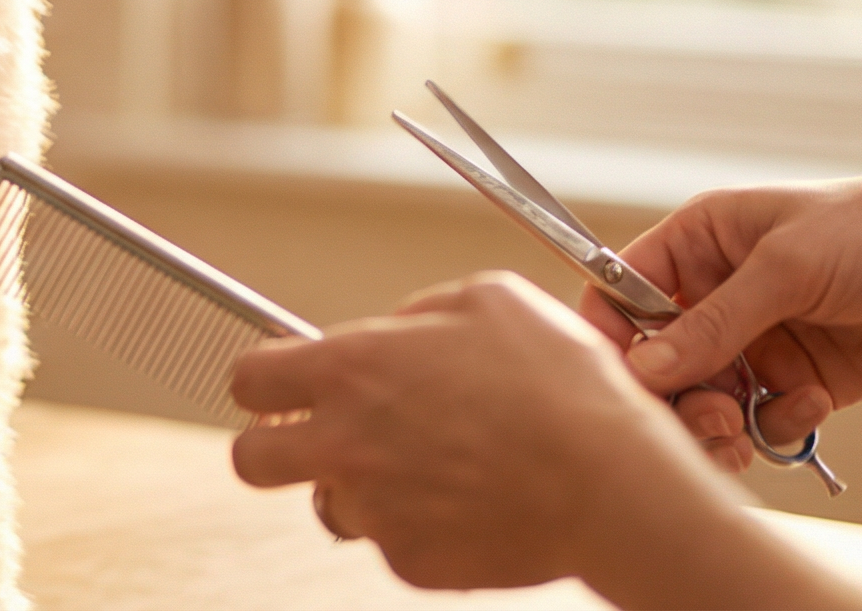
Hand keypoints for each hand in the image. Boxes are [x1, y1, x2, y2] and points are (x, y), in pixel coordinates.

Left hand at [230, 273, 725, 591]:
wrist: (612, 483)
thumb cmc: (560, 385)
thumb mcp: (489, 300)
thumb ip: (418, 314)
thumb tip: (395, 332)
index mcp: (351, 369)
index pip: (249, 378)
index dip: (265, 380)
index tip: (284, 385)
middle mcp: (344, 442)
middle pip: (250, 458)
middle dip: (273, 446)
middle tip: (319, 436)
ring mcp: (373, 509)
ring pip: (329, 504)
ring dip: (361, 487)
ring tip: (430, 466)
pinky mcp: (408, 562)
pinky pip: (390, 541)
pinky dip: (419, 524)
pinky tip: (469, 500)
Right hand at [585, 164, 861, 470]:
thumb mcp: (787, 267)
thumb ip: (713, 322)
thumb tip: (644, 370)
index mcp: (700, 243)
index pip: (622, 291)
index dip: (612, 337)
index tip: (622, 382)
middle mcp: (719, 294)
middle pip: (658, 361)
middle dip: (673, 397)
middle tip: (706, 418)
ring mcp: (758, 342)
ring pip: (703, 401)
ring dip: (717, 424)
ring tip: (742, 433)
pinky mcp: (798, 383)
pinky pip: (759, 421)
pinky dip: (776, 425)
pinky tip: (811, 404)